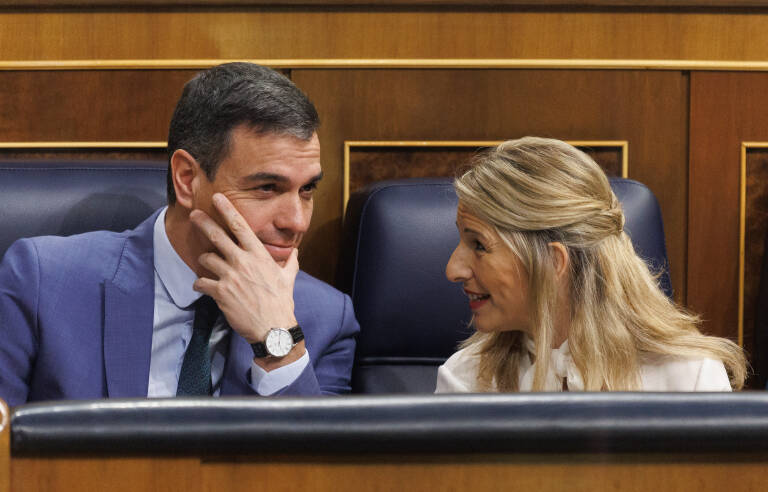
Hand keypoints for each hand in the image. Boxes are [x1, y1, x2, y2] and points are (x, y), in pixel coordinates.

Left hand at [190, 193, 298, 345]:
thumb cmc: (281, 302)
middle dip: (204, 223)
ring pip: (207, 258)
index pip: (241, 226)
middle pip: (218, 236)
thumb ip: (290, 262)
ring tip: (207, 265)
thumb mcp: (289, 278)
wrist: (272, 327)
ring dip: (205, 261)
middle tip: (194, 215)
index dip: (227, 210)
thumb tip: (295, 252)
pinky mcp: (220, 292)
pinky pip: (201, 282)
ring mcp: (230, 276)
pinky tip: (202, 286)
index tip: (217, 198)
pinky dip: (199, 283)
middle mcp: (243, 261)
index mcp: (259, 255)